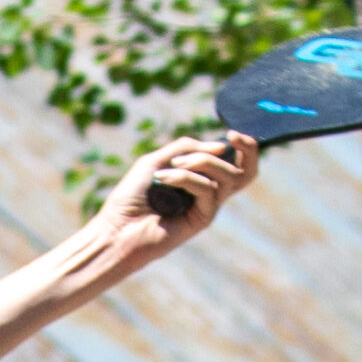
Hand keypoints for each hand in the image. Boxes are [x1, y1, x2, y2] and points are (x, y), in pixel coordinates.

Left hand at [95, 131, 258, 257]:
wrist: (114, 229)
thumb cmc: (131, 197)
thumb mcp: (157, 161)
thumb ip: (186, 148)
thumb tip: (223, 147)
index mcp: (201, 179)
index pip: (238, 164)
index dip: (246, 146)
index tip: (233, 132)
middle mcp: (208, 194)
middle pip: (245, 171)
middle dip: (243, 148)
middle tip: (230, 135)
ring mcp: (206, 207)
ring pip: (227, 176)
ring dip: (201, 162)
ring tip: (172, 166)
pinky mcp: (202, 220)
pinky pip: (208, 190)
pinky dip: (187, 178)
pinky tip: (163, 180)